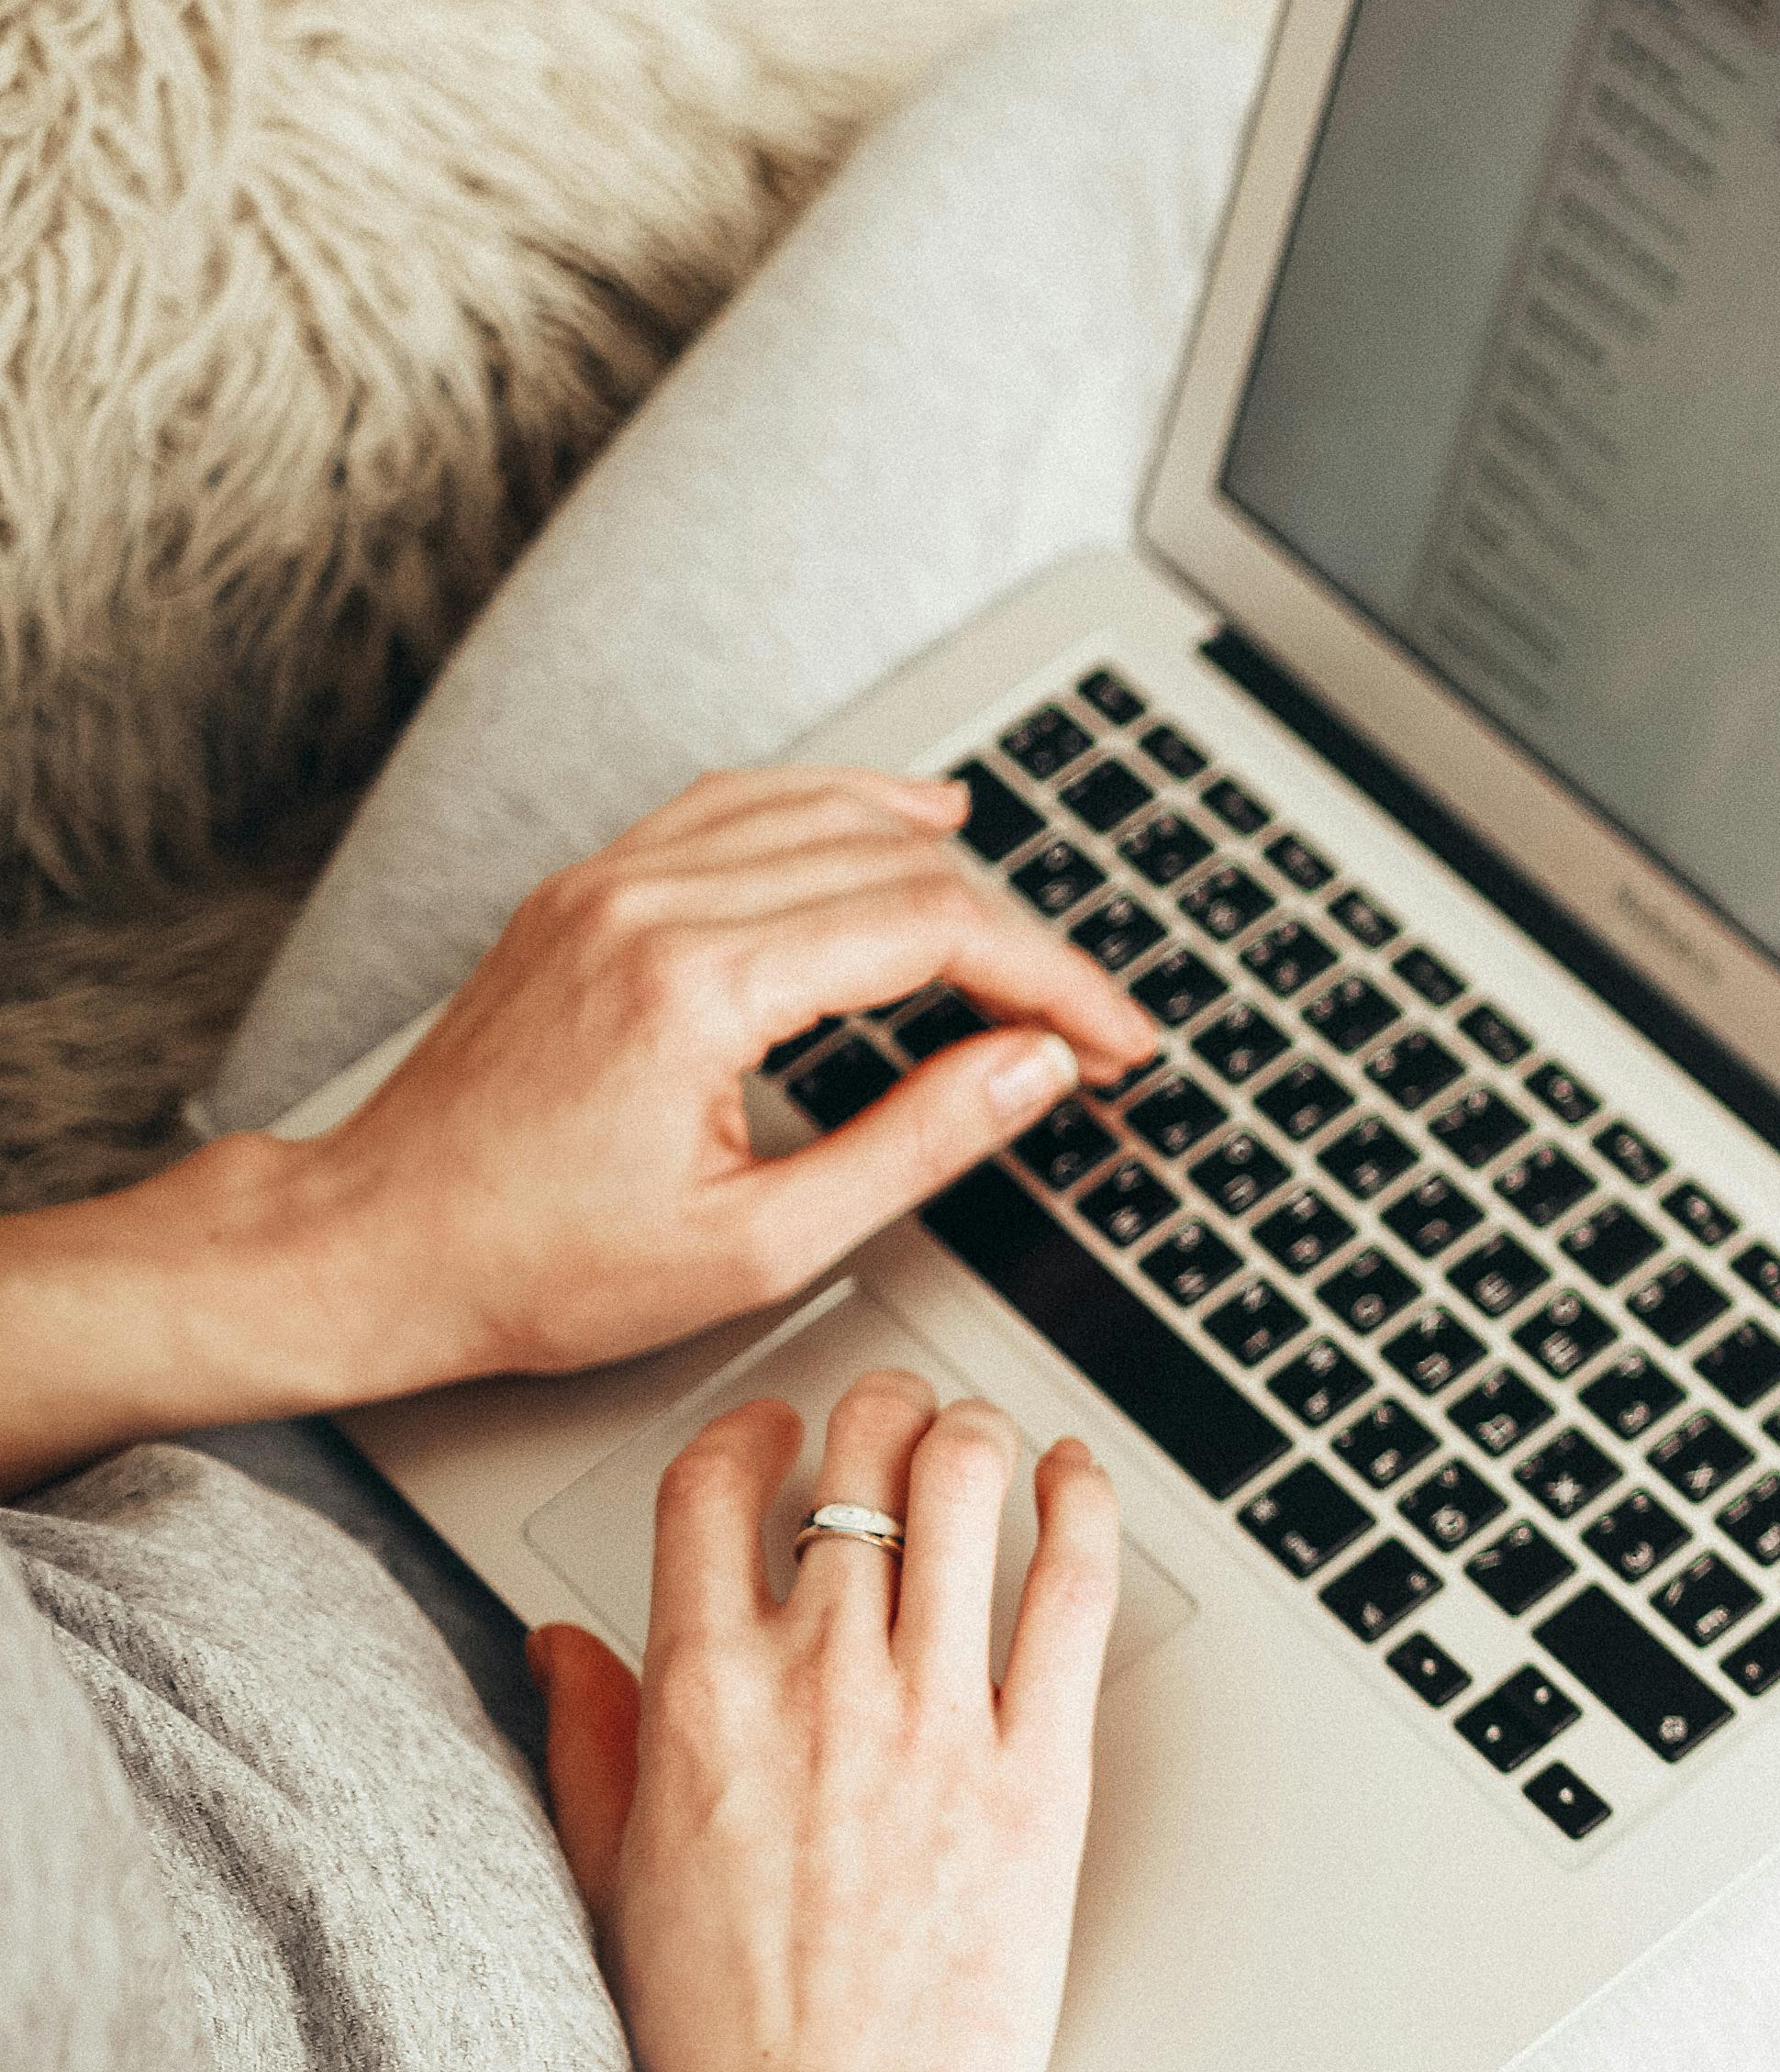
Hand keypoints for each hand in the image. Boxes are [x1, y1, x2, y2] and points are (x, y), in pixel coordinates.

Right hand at [277, 1375, 1123, 2071]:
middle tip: (898, 1422)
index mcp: (699, 1698)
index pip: (715, 1486)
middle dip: (881, 1412)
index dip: (754, 1430)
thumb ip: (586, 1737)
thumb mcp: (611, 1872)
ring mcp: (936, 1721)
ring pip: (967, 1490)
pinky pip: (1072, 1588)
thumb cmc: (720, 2031)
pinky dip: (1084, 1507)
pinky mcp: (1041, 1768)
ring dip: (979, 1436)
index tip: (780, 1432)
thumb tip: (558, 1641)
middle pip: (858, 1462)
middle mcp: (818, 1686)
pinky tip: (1081, 1482)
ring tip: (988, 1442)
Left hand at [306, 766, 1159, 1393]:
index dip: (1054, 979)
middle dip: (1017, 940)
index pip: (932, 927)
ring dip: (945, 862)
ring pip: (826, 812)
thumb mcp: (762, 1243)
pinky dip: (840, 806)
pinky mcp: (590, 886)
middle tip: (1079, 1026)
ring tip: (1023, 936)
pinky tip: (902, 817)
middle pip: (896, 864)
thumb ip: (919, 1141)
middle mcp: (651, 903)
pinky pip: (741, 803)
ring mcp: (612, 881)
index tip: (1115, 1040)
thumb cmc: (541, 1267)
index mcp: (695, 988)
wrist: (373, 1245)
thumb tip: (1037, 1066)